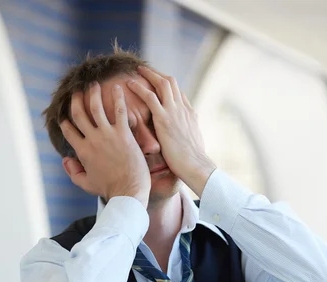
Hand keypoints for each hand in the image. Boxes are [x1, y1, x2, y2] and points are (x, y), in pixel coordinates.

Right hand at [60, 83, 150, 206]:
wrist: (128, 191)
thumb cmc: (109, 189)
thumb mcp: (86, 183)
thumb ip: (73, 172)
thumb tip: (65, 160)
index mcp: (82, 151)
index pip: (68, 130)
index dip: (65, 120)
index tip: (66, 114)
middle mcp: (92, 140)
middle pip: (79, 113)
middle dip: (76, 100)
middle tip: (77, 91)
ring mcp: (108, 135)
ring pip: (96, 107)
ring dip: (93, 93)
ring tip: (94, 84)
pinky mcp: (123, 133)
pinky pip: (120, 110)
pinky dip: (118, 97)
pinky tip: (118, 88)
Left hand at [127, 66, 215, 193]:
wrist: (196, 166)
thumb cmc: (193, 162)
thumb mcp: (193, 144)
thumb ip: (187, 135)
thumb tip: (183, 137)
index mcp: (190, 114)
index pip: (179, 93)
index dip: (168, 86)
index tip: (158, 82)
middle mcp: (183, 108)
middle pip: (171, 82)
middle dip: (157, 74)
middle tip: (145, 70)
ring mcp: (174, 112)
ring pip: (162, 84)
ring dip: (149, 74)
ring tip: (137, 70)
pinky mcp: (164, 119)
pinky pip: (150, 97)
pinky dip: (139, 88)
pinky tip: (130, 84)